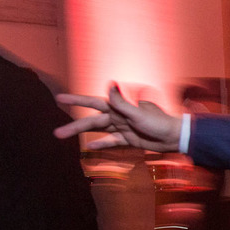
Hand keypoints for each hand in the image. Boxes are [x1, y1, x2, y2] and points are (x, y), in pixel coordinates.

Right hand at [54, 83, 182, 152]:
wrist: (174, 137)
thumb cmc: (158, 123)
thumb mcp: (138, 112)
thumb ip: (121, 102)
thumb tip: (109, 83)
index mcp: (119, 107)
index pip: (93, 102)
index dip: (76, 100)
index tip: (60, 98)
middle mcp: (118, 116)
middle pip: (92, 121)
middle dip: (74, 126)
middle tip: (56, 132)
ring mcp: (123, 128)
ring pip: (98, 131)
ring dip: (82, 135)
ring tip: (66, 138)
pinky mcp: (129, 139)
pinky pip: (112, 142)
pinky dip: (102, 144)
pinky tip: (90, 146)